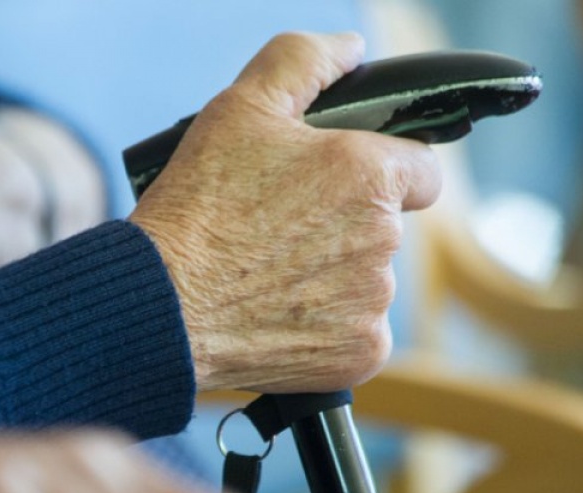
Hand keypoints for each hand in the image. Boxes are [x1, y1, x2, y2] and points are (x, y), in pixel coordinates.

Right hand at [128, 32, 441, 393]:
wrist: (161, 305)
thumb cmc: (196, 207)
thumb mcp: (240, 108)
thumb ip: (303, 61)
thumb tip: (350, 48)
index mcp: (369, 175)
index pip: (421, 170)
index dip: (382, 172)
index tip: (337, 186)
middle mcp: (383, 241)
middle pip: (386, 228)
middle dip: (344, 226)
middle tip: (279, 230)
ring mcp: (373, 303)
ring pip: (368, 282)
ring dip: (332, 278)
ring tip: (268, 274)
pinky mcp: (360, 355)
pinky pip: (356, 334)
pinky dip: (325, 329)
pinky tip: (278, 315)